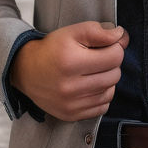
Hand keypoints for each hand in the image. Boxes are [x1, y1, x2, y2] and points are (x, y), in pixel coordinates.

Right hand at [10, 22, 128, 121]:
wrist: (26, 70)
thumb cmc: (51, 49)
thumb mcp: (72, 32)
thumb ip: (99, 31)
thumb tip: (121, 36)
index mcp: (71, 62)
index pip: (115, 56)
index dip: (115, 47)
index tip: (107, 45)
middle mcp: (70, 86)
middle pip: (115, 75)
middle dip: (111, 63)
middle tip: (98, 58)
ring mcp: (71, 104)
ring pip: (110, 92)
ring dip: (107, 80)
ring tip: (93, 71)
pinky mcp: (71, 115)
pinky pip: (102, 107)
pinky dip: (101, 96)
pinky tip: (90, 86)